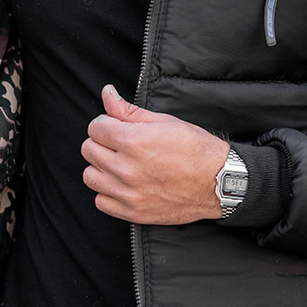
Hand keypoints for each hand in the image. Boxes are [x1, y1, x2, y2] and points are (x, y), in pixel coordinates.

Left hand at [81, 84, 229, 224]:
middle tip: (119, 145)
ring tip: (119, 164)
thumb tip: (107, 93)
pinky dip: (107, 192)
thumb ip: (129, 110)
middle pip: (88, 150)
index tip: (116, 127)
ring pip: (89, 176)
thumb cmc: (196, 149)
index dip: (105, 124)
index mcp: (134, 141)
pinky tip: (123, 184)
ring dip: (101, 167)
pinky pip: (100, 201)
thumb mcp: (164, 121)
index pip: (95, 128)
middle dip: (101, 143)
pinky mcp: (132, 212)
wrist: (218, 182)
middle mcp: (127, 168)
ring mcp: (128, 193)